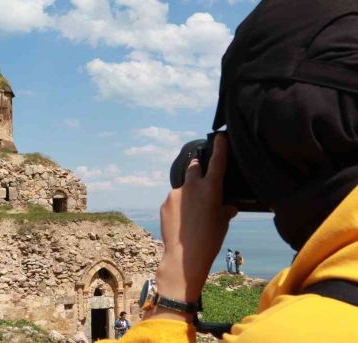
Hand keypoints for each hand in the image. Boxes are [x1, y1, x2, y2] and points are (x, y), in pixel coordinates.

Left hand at [148, 134, 236, 319]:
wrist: (183, 257)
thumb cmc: (210, 240)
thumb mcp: (222, 223)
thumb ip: (225, 210)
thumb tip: (229, 206)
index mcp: (211, 188)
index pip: (217, 162)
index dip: (220, 147)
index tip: (220, 135)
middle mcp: (192, 186)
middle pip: (194, 167)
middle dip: (197, 166)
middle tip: (200, 170)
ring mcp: (175, 194)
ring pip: (183, 188)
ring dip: (188, 194)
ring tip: (192, 215)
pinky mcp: (164, 203)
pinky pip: (174, 200)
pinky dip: (179, 206)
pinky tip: (182, 222)